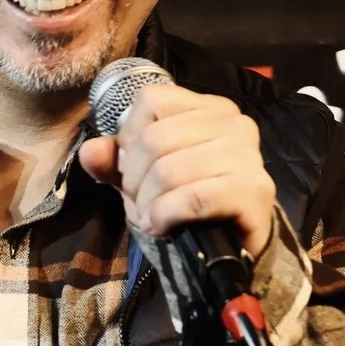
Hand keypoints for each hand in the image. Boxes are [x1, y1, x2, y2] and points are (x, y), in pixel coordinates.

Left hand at [78, 82, 274, 258]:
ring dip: (149, 203)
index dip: (128, 138)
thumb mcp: (145, 178)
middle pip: (155, 138)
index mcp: (210, 107)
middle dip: (135, 179)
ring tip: (152, 218)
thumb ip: (115, 162)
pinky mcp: (253, 190)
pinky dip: (166, 216)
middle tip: (140, 203)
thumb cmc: (189, 203)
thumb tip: (90, 152)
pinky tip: (164, 227)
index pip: (151, 101)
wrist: (233, 244)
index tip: (131, 169)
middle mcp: (234, 122)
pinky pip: (192, 197)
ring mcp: (247, 155)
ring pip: (169, 170)